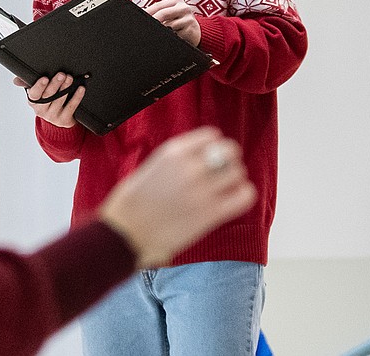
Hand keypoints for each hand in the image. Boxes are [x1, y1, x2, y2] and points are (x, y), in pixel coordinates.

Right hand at [16, 73, 85, 127]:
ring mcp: (53, 116)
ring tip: (70, 78)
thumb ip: (27, 84)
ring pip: (60, 101)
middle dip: (55, 84)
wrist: (56, 123)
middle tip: (62, 74)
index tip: (45, 78)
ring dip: (66, 88)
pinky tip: (80, 88)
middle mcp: (41, 110)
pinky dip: (76, 97)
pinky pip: (71, 107)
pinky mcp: (63, 120)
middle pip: (48, 96)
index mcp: (33, 102)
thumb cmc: (46, 102)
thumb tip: (16, 80)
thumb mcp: (36, 94)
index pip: (34, 94)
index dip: (39, 86)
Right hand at [98, 127, 255, 267]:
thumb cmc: (132, 203)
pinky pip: (244, 196)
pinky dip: (243, 195)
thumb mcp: (151, 167)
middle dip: (228, 161)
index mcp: (173, 152)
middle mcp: (190, 167)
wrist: (124, 233)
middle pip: (229, 151)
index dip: (214, 146)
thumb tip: (198, 158)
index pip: (211, 136)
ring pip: (238, 172)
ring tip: (224, 189)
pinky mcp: (210, 214)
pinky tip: (231, 200)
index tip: (211, 156)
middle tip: (221, 173)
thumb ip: (176, 160)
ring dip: (234, 179)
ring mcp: (202, 190)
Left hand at [145, 0, 200, 46]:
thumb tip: (142, 17)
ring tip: (157, 35)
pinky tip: (170, 39)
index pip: (158, 5)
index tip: (137, 18)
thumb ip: (160, 14)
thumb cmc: (180, 23)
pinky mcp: (191, 30)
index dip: (147, 12)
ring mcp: (189, 18)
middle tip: (143, 28)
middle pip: (163, 14)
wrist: (198, 32)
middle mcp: (184, 8)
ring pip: (169, 26)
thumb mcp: (172, 14)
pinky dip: (171, 38)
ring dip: (162, 32)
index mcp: (176, 1)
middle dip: (152, 21)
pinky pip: (176, 35)